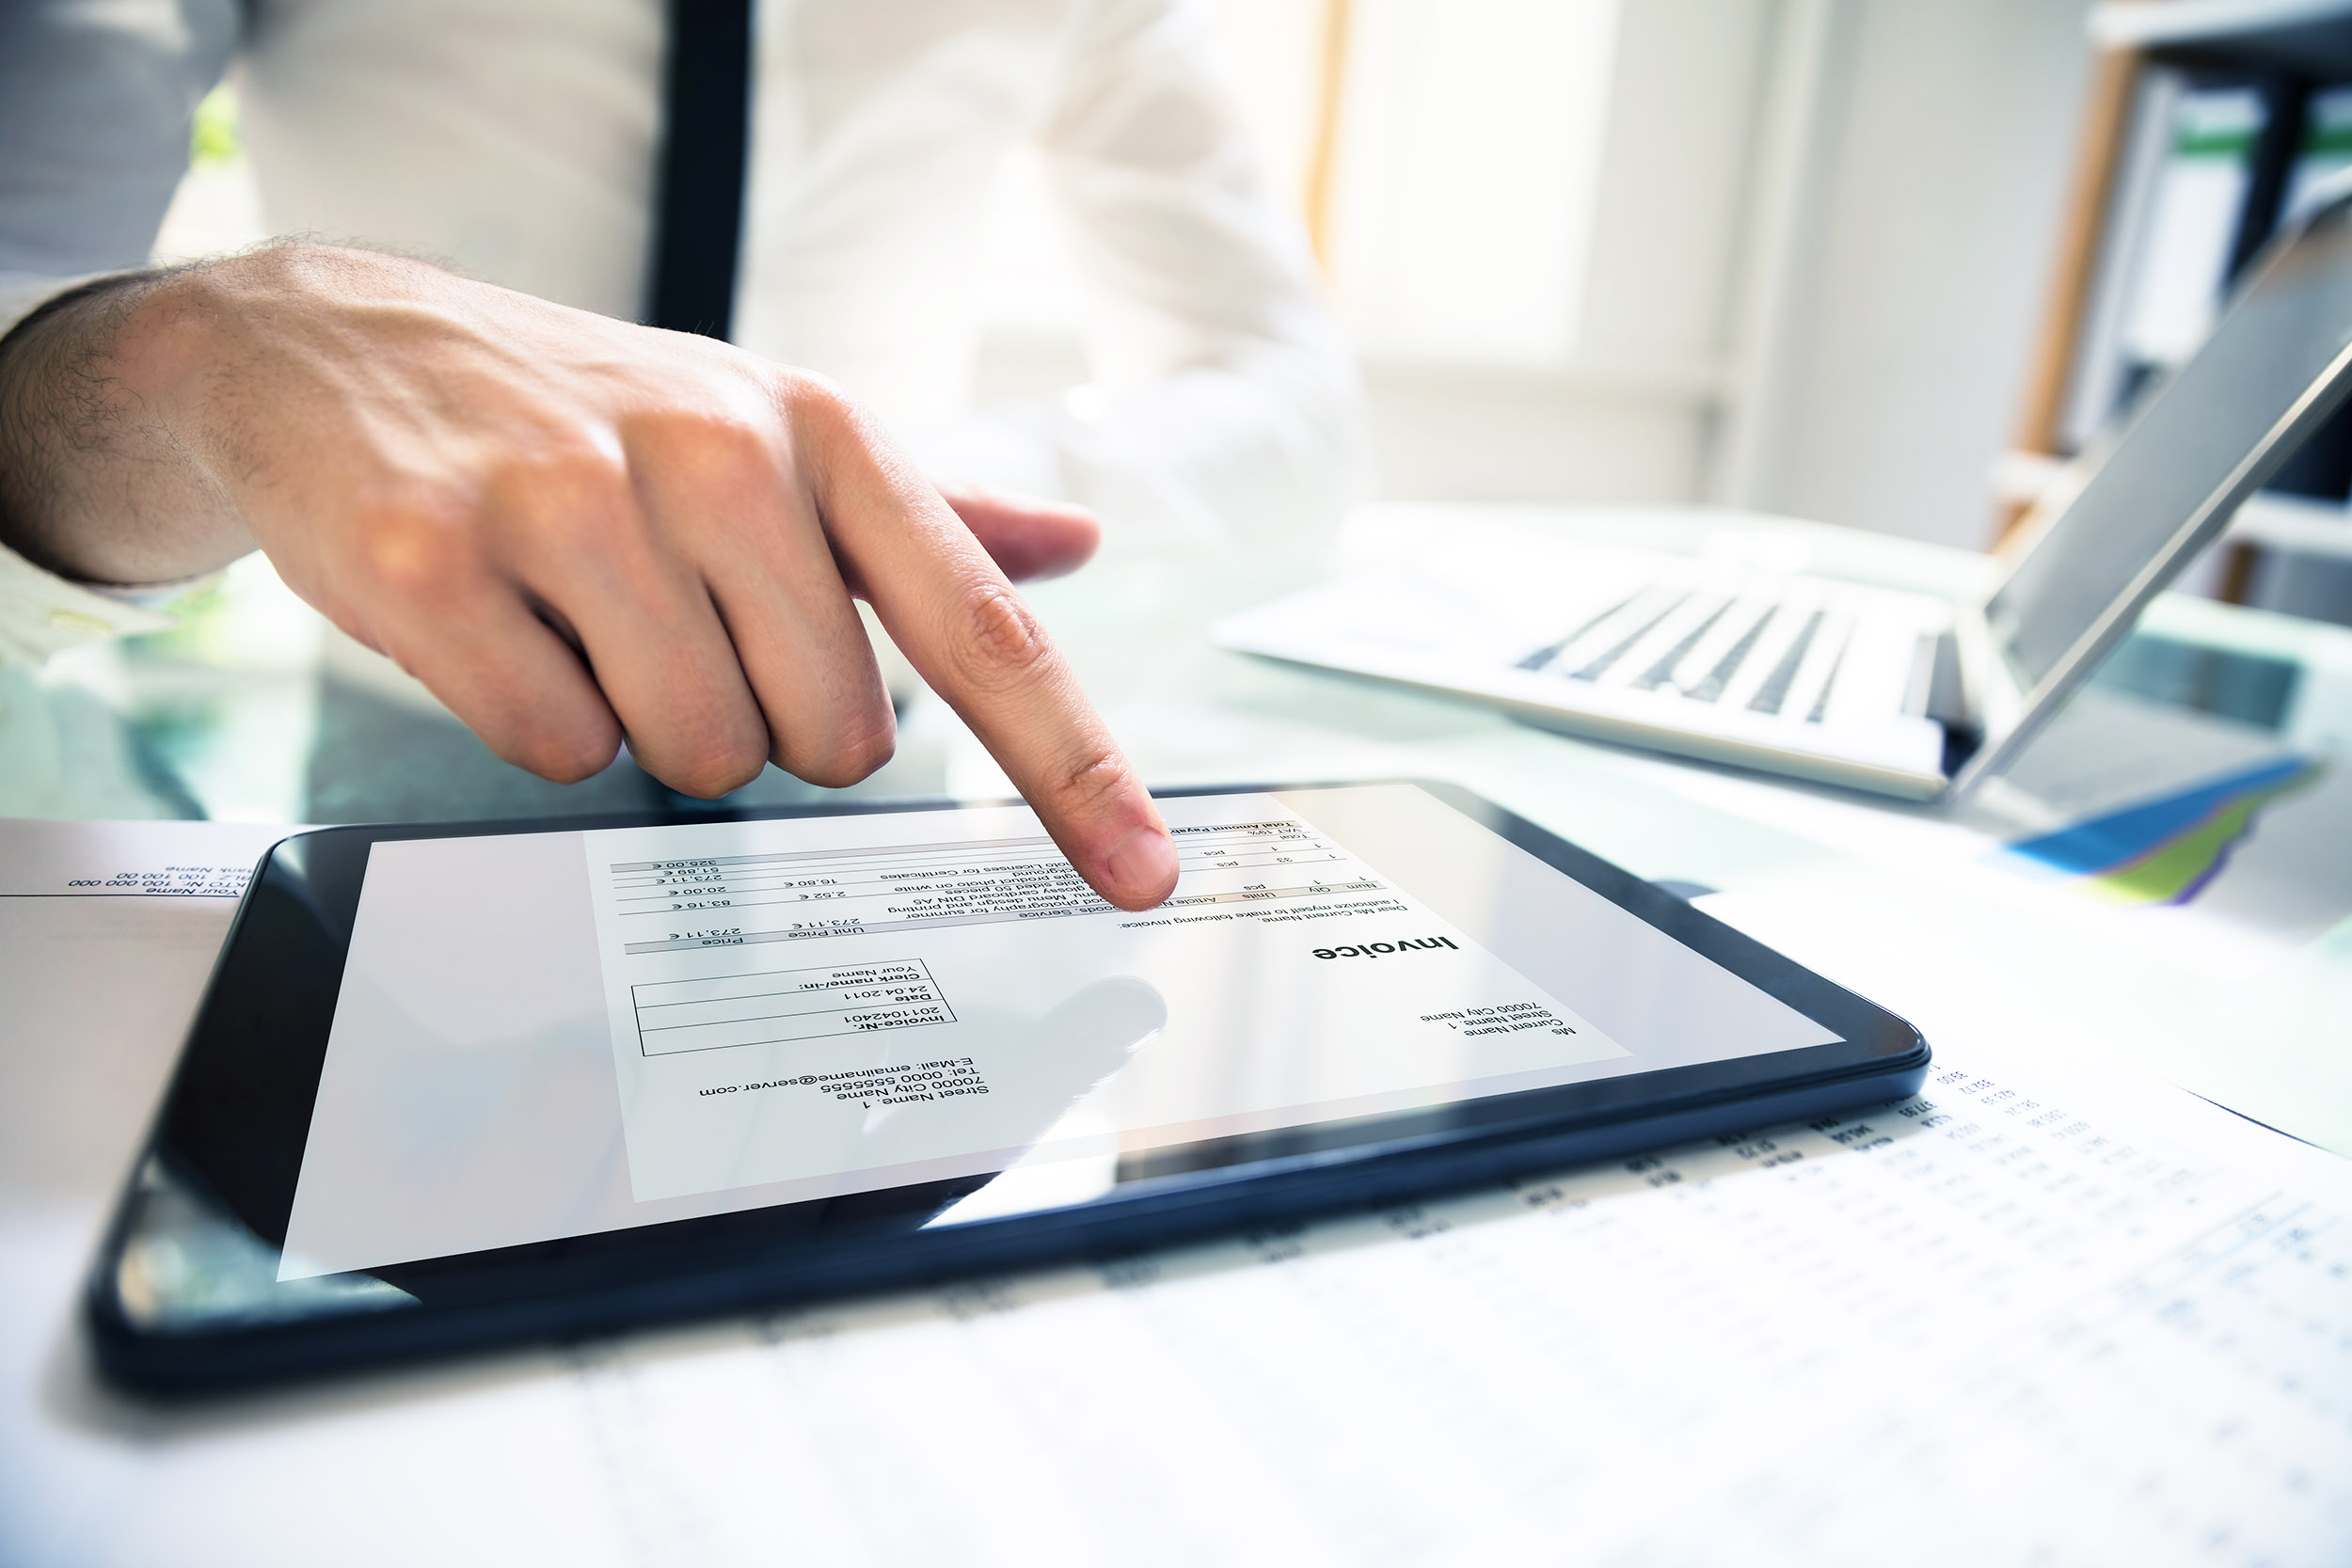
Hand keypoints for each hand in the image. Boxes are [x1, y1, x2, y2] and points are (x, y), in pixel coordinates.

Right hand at [0, 245, 1177, 908]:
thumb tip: (1074, 544)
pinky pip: (557, 749)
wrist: (337, 346)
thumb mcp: (773, 429)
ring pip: (697, 754)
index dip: (1075, 769)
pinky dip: (537, 717)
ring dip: (647, 719)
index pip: (982, 629)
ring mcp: (571, 503)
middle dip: (764, 721)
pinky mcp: (440, 561)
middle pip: (830, 740)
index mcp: (821, 434)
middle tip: (682, 627)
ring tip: (584, 614)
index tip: (1143, 874)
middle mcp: (717, 455)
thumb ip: (929, 514)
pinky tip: (503, 621)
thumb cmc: (591, 410)